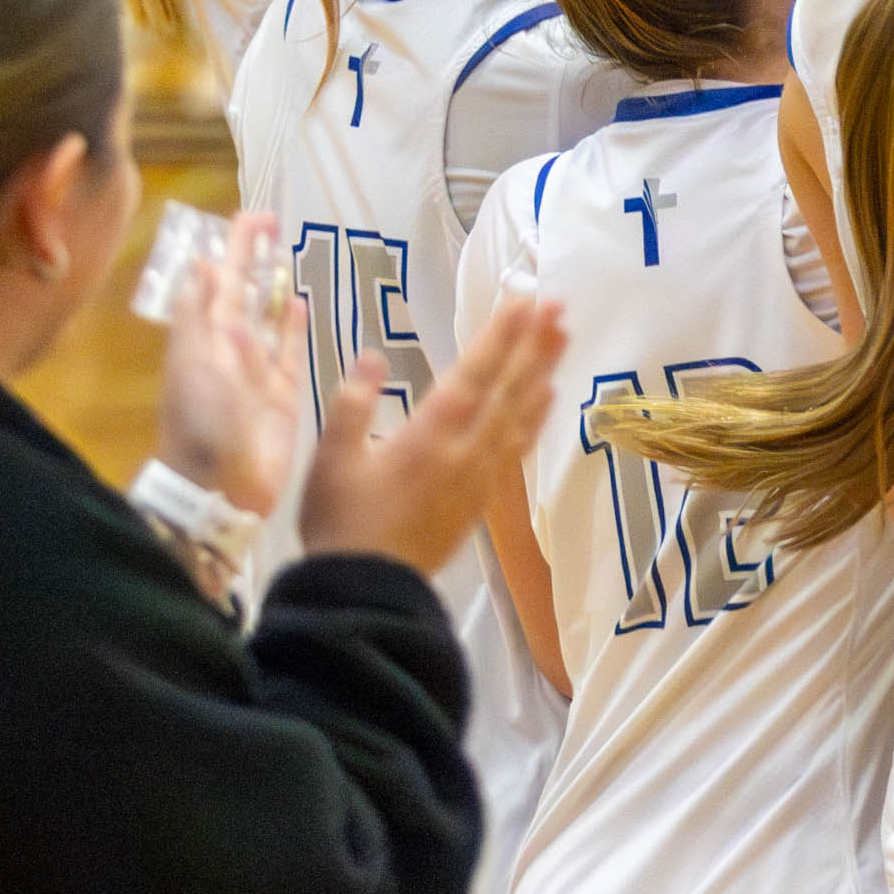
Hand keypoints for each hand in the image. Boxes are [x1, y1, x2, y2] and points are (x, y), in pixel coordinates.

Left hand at [150, 217, 298, 518]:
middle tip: (272, 223)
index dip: (235, 249)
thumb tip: (204, 261)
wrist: (218, 487)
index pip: (220, 280)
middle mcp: (229, 348)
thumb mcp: (196, 363)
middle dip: (254, 259)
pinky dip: (292, 328)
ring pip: (267, 319)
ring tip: (287, 257)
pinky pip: (288, 352)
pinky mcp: (282, 393)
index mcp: (205, 337)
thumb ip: (202, 314)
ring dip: (274, 289)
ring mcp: (257, 371)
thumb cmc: (202, 422)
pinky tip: (299, 305)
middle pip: (243, 293)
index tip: (255, 217)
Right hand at [297, 293, 567, 574]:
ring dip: (542, 371)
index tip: (524, 300)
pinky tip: (547, 397)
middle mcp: (466, 449)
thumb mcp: (330, 460)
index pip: (473, 372)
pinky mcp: (484, 497)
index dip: (500, 334)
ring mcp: (480, 474)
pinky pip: (519, 445)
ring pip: (520, 413)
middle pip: (508, 387)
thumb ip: (352, 404)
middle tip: (557, 304)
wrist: (367, 593)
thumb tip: (374, 357)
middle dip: (533, 343)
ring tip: (562, 336)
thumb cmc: (342, 524)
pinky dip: (536, 416)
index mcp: (429, 434)